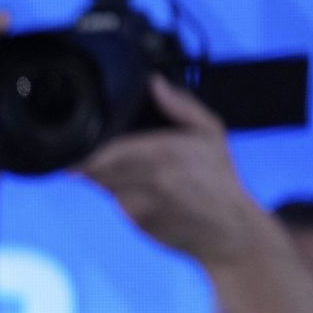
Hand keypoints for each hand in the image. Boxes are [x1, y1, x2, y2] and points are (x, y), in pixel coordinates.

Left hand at [76, 78, 263, 264]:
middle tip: (99, 149)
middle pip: (97, 164)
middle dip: (93, 157)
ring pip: (104, 183)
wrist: (229, 230)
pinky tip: (142, 191)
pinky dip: (121, 195)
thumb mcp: (210, 133)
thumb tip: (154, 82)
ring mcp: (140, 203)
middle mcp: (148, 178)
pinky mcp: (136, 223)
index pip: (108, 147)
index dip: (90, 144)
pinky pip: (117, 203)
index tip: (83, 138)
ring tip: (131, 169)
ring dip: (105, 175)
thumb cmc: (218, 177)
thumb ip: (180, 106)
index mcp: (163, 151)